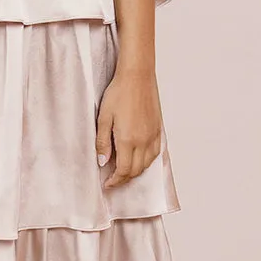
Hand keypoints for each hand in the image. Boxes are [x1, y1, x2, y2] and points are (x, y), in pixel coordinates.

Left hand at [95, 67, 161, 188]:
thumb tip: (102, 162)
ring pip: (147, 164)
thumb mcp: (103, 117)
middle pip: (135, 170)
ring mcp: (153, 135)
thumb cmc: (118, 93)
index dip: (115, 181)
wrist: (137, 76)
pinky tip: (139, 159)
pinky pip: (155, 153)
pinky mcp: (158, 129)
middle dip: (124, 179)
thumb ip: (102, 142)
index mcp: (128, 140)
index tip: (107, 184)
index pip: (123, 170)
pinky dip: (147, 161)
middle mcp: (143, 141)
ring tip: (124, 171)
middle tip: (113, 180)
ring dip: (135, 171)